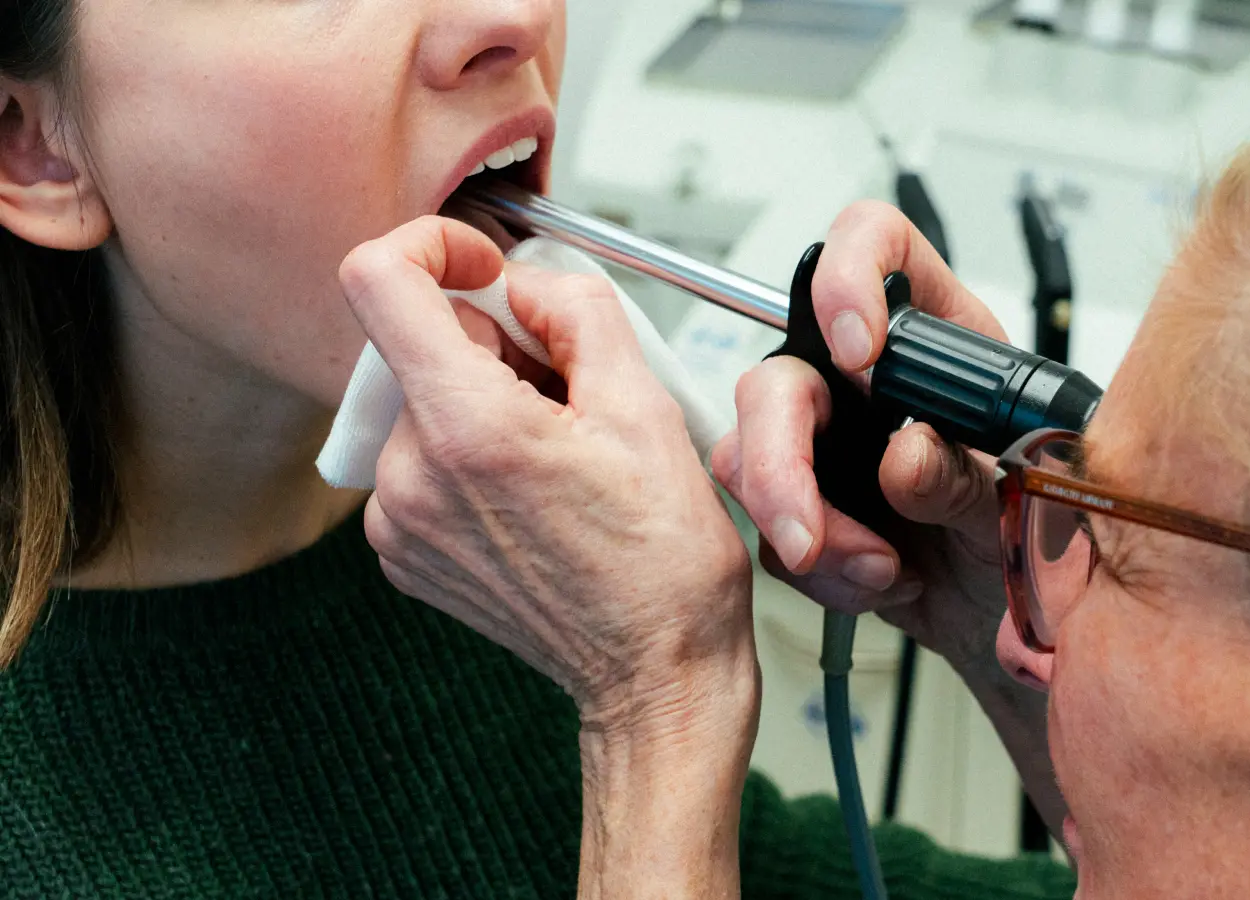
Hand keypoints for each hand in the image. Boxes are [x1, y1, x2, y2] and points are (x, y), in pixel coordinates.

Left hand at [338, 216, 755, 736]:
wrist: (652, 672)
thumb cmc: (663, 564)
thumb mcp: (647, 409)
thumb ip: (579, 312)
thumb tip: (529, 282)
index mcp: (469, 429)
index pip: (377, 280)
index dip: (432, 245)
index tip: (484, 268)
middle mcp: (411, 476)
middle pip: (417, 345)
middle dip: (491, 345)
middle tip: (568, 394)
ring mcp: (397, 520)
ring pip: (421, 400)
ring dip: (482, 400)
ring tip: (558, 455)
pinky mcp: (400, 550)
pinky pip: (418, 458)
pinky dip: (467, 451)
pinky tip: (532, 490)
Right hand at [711, 200, 1009, 670]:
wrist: (1011, 614)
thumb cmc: (1033, 532)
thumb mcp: (1025, 499)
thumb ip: (967, 475)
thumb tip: (905, 455)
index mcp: (936, 335)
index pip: (875, 246)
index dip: (849, 276)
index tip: (858, 350)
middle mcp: (865, 378)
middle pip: (780, 373)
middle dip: (780, 459)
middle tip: (809, 531)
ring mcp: (824, 440)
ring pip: (747, 454)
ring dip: (803, 527)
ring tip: (880, 569)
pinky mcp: (800, 501)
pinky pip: (764, 527)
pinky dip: (819, 569)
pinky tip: (878, 580)